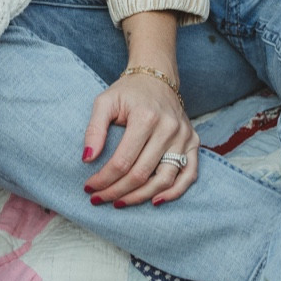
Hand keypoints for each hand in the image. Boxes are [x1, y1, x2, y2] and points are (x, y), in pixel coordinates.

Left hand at [82, 70, 199, 207]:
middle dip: (117, 191)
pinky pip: (189, 175)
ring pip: (164, 179)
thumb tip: (87, 159)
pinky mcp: (193, 142)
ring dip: (140, 197)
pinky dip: (174, 192)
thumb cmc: (128, 92)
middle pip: (141, 174)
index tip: (89, 187)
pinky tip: (155, 201)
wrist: (157, 77)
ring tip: (120, 202)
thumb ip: (94, 129)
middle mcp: (168, 128)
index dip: (104, 179)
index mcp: (146, 118)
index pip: (123, 161)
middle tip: (99, 199)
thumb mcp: (105, 102)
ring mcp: (184, 136)